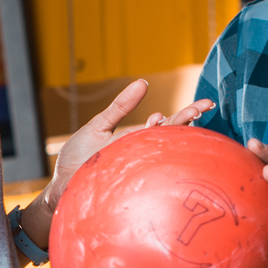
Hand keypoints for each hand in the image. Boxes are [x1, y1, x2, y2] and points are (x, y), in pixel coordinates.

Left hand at [45, 79, 214, 209]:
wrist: (63, 185)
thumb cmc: (80, 159)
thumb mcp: (100, 126)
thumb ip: (120, 107)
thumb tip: (142, 82)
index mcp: (138, 140)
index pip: (167, 124)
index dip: (186, 114)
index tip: (203, 104)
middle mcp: (141, 153)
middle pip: (171, 134)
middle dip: (187, 120)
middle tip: (204, 106)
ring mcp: (136, 165)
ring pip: (162, 147)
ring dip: (176, 131)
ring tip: (191, 115)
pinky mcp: (125, 176)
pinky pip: (144, 162)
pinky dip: (152, 145)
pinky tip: (157, 126)